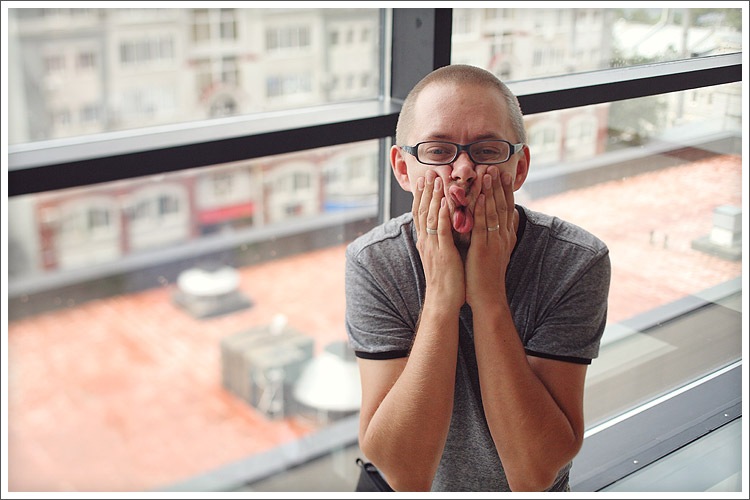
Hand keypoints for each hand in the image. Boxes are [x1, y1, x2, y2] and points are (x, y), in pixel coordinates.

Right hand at [413, 171, 464, 310]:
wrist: (443, 301)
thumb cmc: (446, 281)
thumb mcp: (441, 256)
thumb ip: (441, 241)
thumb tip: (444, 229)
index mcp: (426, 242)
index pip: (420, 214)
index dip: (421, 196)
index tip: (423, 180)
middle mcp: (426, 242)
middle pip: (422, 211)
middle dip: (426, 191)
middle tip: (428, 172)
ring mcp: (433, 247)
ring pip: (431, 217)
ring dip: (433, 197)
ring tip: (436, 180)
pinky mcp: (443, 253)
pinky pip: (442, 231)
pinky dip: (442, 215)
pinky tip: (444, 202)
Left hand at [465, 167, 515, 307]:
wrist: (487, 297)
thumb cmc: (487, 276)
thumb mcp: (497, 252)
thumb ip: (500, 234)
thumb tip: (507, 219)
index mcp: (505, 237)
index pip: (507, 209)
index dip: (506, 191)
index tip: (504, 174)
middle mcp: (503, 237)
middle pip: (502, 206)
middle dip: (499, 185)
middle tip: (496, 166)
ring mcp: (494, 242)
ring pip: (494, 211)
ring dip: (491, 190)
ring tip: (488, 172)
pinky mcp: (484, 248)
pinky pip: (483, 224)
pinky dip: (482, 208)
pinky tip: (481, 195)